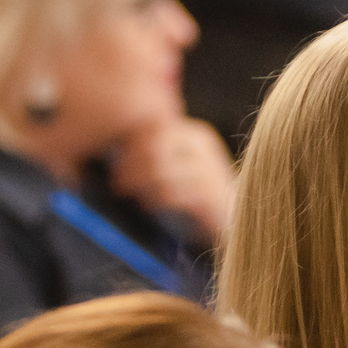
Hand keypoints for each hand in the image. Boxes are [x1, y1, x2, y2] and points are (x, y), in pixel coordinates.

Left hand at [110, 117, 234, 239]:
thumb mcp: (179, 168)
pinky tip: (146, 206)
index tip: (112, 160)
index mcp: (194, 134)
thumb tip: (115, 156)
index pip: (154, 127)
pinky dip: (154, 198)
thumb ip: (156, 156)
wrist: (235, 220)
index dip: (130, 143)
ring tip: (125, 193)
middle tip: (114, 181)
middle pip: (156, 145)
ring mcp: (209, 170)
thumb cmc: (197, 195)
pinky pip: (173, 193)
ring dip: (138, 181)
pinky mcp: (211, 196)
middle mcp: (203, 146)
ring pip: (161, 167)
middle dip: (131, 162)